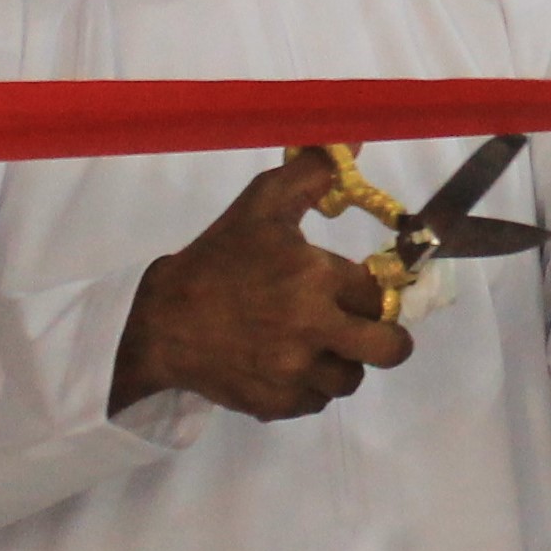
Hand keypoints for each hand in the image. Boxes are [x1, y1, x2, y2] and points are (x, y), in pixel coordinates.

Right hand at [111, 150, 413, 420]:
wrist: (160, 322)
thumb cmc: (216, 262)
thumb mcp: (260, 208)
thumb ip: (310, 175)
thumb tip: (355, 147)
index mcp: (315, 279)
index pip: (381, 292)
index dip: (374, 290)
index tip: (360, 288)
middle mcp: (313, 329)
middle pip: (390, 348)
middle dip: (384, 337)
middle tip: (361, 326)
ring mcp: (294, 372)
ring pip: (352, 378)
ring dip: (342, 362)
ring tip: (313, 343)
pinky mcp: (277, 403)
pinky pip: (317, 402)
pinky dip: (309, 387)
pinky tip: (286, 364)